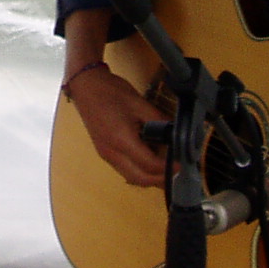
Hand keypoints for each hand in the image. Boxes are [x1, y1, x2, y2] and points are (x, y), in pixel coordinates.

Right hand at [61, 6, 167, 187]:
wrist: (86, 86)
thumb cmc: (112, 92)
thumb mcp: (140, 103)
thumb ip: (159, 121)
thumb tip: (176, 134)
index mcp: (121, 140)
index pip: (149, 164)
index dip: (168, 167)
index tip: (182, 164)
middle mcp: (112, 153)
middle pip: (140, 179)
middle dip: (160, 180)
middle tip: (177, 173)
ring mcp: (106, 155)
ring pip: (131, 177)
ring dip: (150, 179)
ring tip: (166, 170)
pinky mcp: (104, 152)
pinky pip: (124, 170)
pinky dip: (140, 172)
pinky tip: (150, 163)